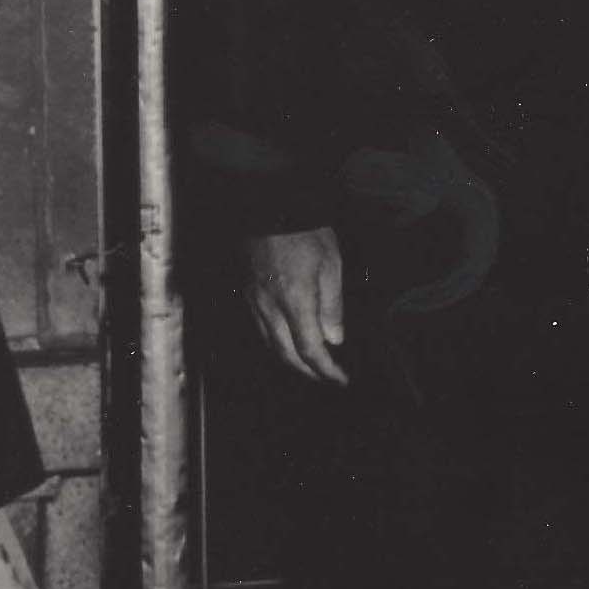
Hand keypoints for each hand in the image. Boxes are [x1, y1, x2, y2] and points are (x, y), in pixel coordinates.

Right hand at [246, 227, 347, 384]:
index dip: (325, 370)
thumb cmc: (306, 233)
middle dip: (307, 372)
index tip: (340, 379)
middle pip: (286, 354)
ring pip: (270, 345)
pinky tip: (287, 343)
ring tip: (310, 367)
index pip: (310, 349)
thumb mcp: (331, 264)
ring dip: (291, 361)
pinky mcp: (248, 295)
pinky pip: (260, 330)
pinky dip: (276, 344)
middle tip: (327, 377)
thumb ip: (332, 305)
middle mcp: (270, 308)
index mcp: (295, 301)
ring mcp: (255, 302)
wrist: (269, 209)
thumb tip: (334, 339)